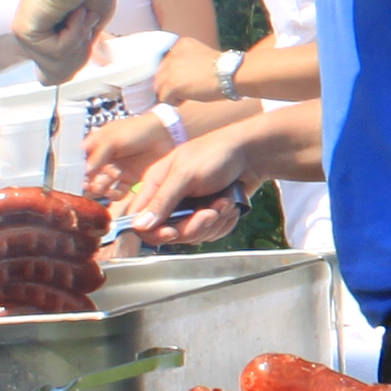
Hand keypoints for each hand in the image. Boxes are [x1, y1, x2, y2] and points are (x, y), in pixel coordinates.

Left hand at [14, 0, 109, 81]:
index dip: (70, 69)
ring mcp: (24, 35)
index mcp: (44, 36)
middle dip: (82, 51)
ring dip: (80, 39)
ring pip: (59, 65)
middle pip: (58, 76)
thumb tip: (69, 77)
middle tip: (85, 19)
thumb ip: (81, 50)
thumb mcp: (91, 27)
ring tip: (80, 13)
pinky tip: (73, 12)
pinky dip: (74, 34)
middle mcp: (30, 37)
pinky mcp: (23, 32)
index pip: (50, 75)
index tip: (83, 42)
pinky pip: (56, 52)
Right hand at [81, 109, 186, 201]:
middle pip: (90, 176)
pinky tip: (114, 193)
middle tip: (92, 185)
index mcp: (97, 146)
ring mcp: (117, 170)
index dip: (78, 171)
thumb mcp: (112, 138)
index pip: (81, 162)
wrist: (164, 134)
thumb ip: (98, 154)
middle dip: (89, 182)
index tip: (79, 178)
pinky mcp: (130, 179)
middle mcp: (104, 160)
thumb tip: (85, 171)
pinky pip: (118, 192)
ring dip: (100, 189)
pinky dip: (114, 195)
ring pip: (103, 185)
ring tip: (102, 187)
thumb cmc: (136, 130)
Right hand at [108, 115, 269, 247]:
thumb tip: (138, 225)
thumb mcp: (186, 174)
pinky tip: (230, 205)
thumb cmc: (216, 154)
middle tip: (211, 212)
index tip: (174, 232)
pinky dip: (224, 223)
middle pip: (170, 233)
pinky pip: (211, 233)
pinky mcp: (208, 215)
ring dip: (214, 222)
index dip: (154, 232)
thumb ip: (162, 200)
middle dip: (194, 226)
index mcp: (156, 185)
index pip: (140, 220)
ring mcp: (190, 209)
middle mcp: (170, 199)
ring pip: (193, 236)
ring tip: (224, 202)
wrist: (252, 154)